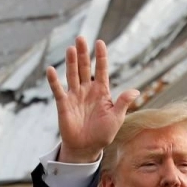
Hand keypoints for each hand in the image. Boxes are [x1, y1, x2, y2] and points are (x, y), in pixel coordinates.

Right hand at [46, 36, 140, 163]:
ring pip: (72, 75)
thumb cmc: (103, 133)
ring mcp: (75, 96)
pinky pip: (58, 90)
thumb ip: (123, 103)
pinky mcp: (64, 104)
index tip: (100, 42)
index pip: (101, 70)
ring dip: (71, 62)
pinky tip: (51, 70)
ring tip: (70, 48)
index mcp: (102, 92)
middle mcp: (87, 90)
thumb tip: (136, 91)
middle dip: (83, 54)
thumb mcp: (116, 118)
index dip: (100, 57)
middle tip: (81, 38)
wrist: (87, 147)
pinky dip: (54, 81)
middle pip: (85, 68)